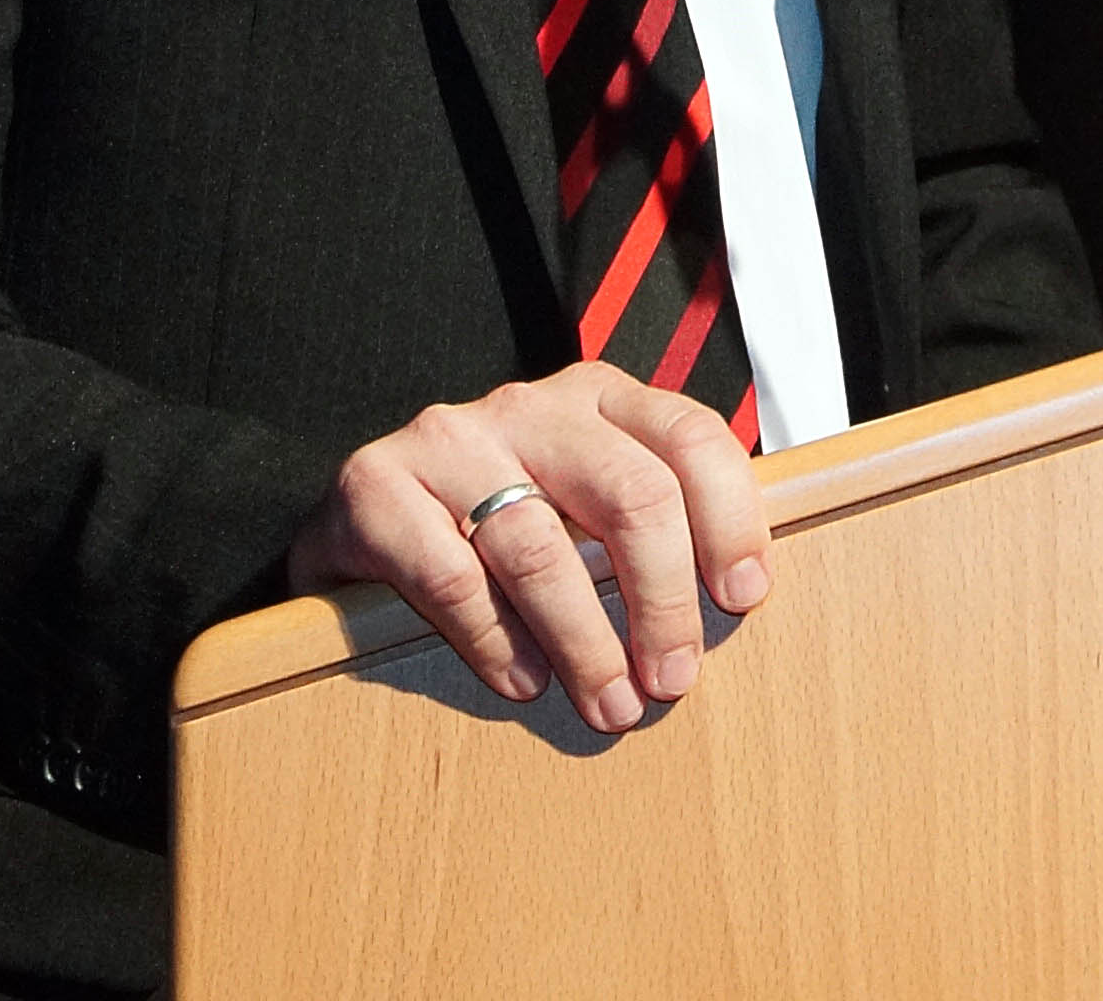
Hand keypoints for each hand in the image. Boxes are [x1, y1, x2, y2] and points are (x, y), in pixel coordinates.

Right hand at [285, 361, 768, 731]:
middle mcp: (530, 405)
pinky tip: (523, 681)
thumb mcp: (581, 507)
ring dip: (584, 640)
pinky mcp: (376, 482)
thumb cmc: (495, 528)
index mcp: (597, 398)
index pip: (689, 437)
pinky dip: (496, 640)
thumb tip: (739, 601)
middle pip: (629, 491)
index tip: (743, 598)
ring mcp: (450, 437)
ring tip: (608, 704)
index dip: (729, 519)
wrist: (359, 526)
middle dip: (663, 598)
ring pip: (540, 543)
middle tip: (672, 679)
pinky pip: (452, 574)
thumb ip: (647, 530)